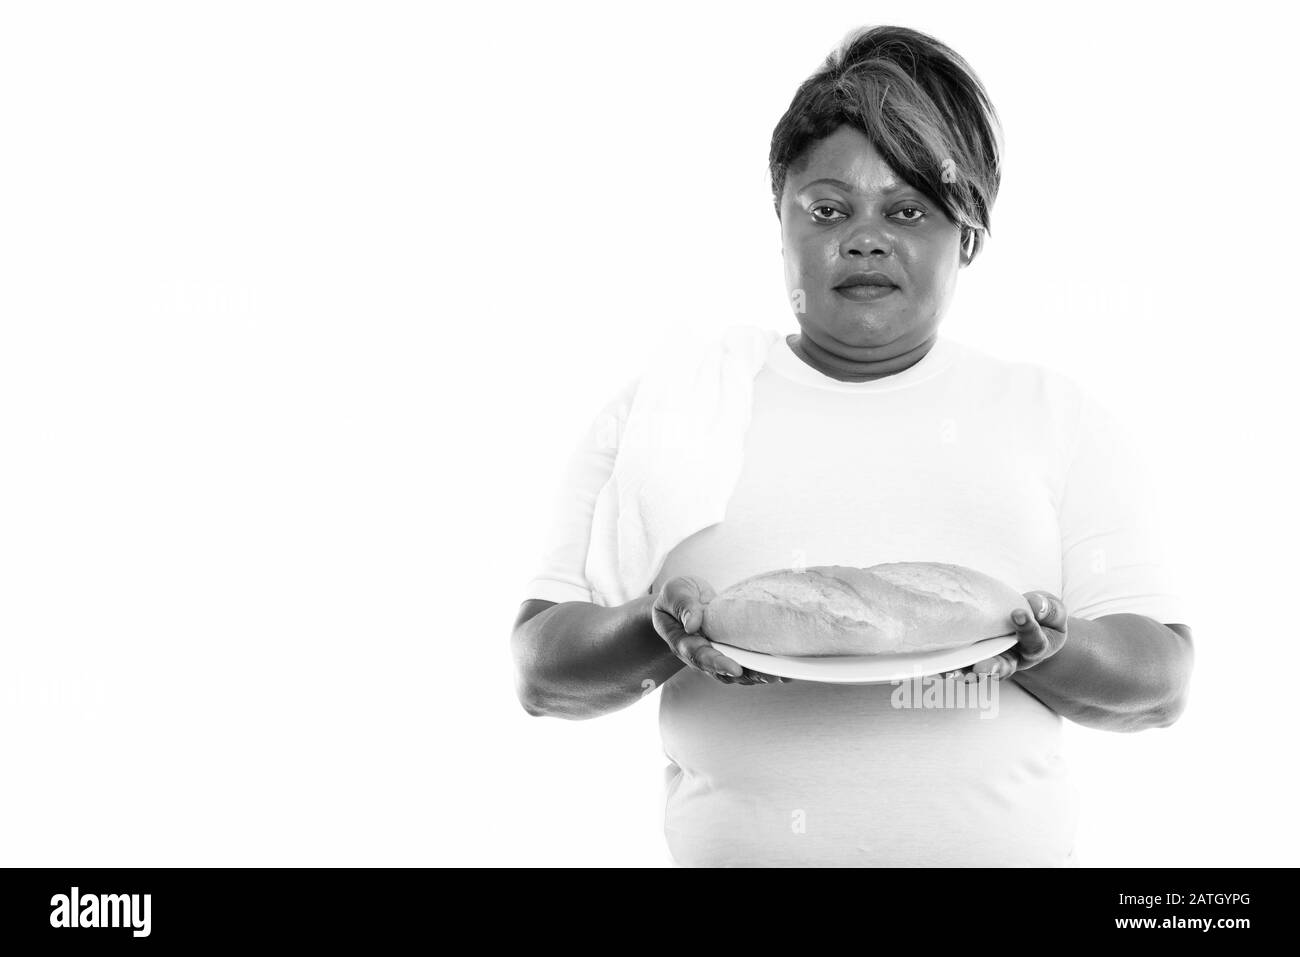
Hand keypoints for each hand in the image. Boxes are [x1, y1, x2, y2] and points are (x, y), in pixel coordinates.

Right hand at [652, 576, 790, 685]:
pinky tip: (785, 666)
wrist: (680, 602)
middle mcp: (703, 654)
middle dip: (749, 674)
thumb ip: (683, 607)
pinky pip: (749, 662)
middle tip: (770, 675)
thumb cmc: (675, 597)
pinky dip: (766, 666)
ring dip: (761, 674)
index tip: (734, 669)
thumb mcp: (675, 594)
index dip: (717, 664)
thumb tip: (693, 623)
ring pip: (741, 672)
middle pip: (726, 672)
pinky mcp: (733, 650)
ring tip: (783, 674)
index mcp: (685, 643)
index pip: (700, 656)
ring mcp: (720, 654)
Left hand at [949, 591, 1068, 679]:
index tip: (1018, 613)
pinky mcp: (974, 655)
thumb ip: (1049, 610)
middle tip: (982, 668)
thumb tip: (1036, 606)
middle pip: (1004, 667)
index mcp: (1036, 648)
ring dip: (967, 672)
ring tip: (955, 672)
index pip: (1034, 642)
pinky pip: (963, 664)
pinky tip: (941, 668)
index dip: (1027, 629)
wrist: (1025, 619)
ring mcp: (992, 658)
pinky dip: (952, 667)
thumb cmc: (1041, 616)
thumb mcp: (1052, 611)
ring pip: (980, 670)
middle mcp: (1013, 658)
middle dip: (993, 669)